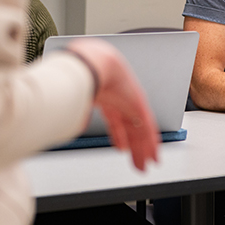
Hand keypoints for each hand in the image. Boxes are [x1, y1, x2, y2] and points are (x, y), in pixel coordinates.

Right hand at [66, 38, 159, 170]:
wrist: (92, 61)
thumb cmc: (79, 73)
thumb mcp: (74, 99)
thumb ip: (75, 115)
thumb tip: (71, 128)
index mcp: (106, 98)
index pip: (116, 120)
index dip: (120, 135)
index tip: (121, 147)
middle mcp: (121, 101)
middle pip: (130, 127)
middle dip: (133, 145)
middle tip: (137, 160)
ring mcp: (131, 102)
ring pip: (140, 130)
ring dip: (143, 148)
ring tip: (146, 163)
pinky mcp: (139, 105)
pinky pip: (147, 128)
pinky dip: (151, 143)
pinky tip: (153, 154)